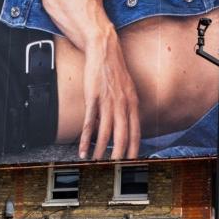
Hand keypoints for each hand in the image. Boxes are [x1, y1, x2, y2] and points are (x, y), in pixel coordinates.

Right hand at [79, 29, 140, 159]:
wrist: (104, 48)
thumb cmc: (114, 68)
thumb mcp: (128, 88)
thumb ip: (129, 106)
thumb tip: (130, 122)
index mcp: (133, 103)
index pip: (136, 133)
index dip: (134, 150)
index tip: (132, 163)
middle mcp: (122, 104)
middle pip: (122, 136)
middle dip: (119, 156)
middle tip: (115, 170)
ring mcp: (107, 101)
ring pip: (105, 133)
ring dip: (100, 151)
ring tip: (96, 163)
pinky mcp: (92, 98)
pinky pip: (89, 123)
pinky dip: (85, 139)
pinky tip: (82, 150)